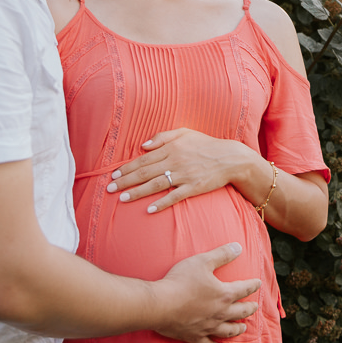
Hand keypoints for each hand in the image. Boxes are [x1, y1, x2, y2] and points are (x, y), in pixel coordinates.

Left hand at [108, 128, 258, 213]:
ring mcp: (184, 175)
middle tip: (110, 189)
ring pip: (155, 185)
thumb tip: (143, 145)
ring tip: (122, 198)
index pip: (143, 159)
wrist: (231, 158)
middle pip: (145, 172)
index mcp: (171, 147)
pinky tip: (149, 210)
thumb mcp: (185, 132)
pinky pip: (174, 196)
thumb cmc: (206, 145)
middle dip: (125, 181)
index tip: (114, 175)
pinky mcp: (194, 187)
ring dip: (137, 192)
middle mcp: (175, 161)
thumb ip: (163, 136)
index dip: (127, 168)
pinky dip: (161, 203)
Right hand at [154, 242, 260, 342]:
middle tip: (254, 307)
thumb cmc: (181, 280)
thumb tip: (239, 247)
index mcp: (224, 294)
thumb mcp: (202, 261)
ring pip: (228, 330)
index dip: (252, 285)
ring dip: (237, 328)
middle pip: (240, 312)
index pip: (244, 289)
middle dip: (249, 309)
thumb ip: (222, 254)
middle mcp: (219, 313)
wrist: (160, 304)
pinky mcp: (194, 336)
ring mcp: (207, 327)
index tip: (258, 284)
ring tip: (242, 328)